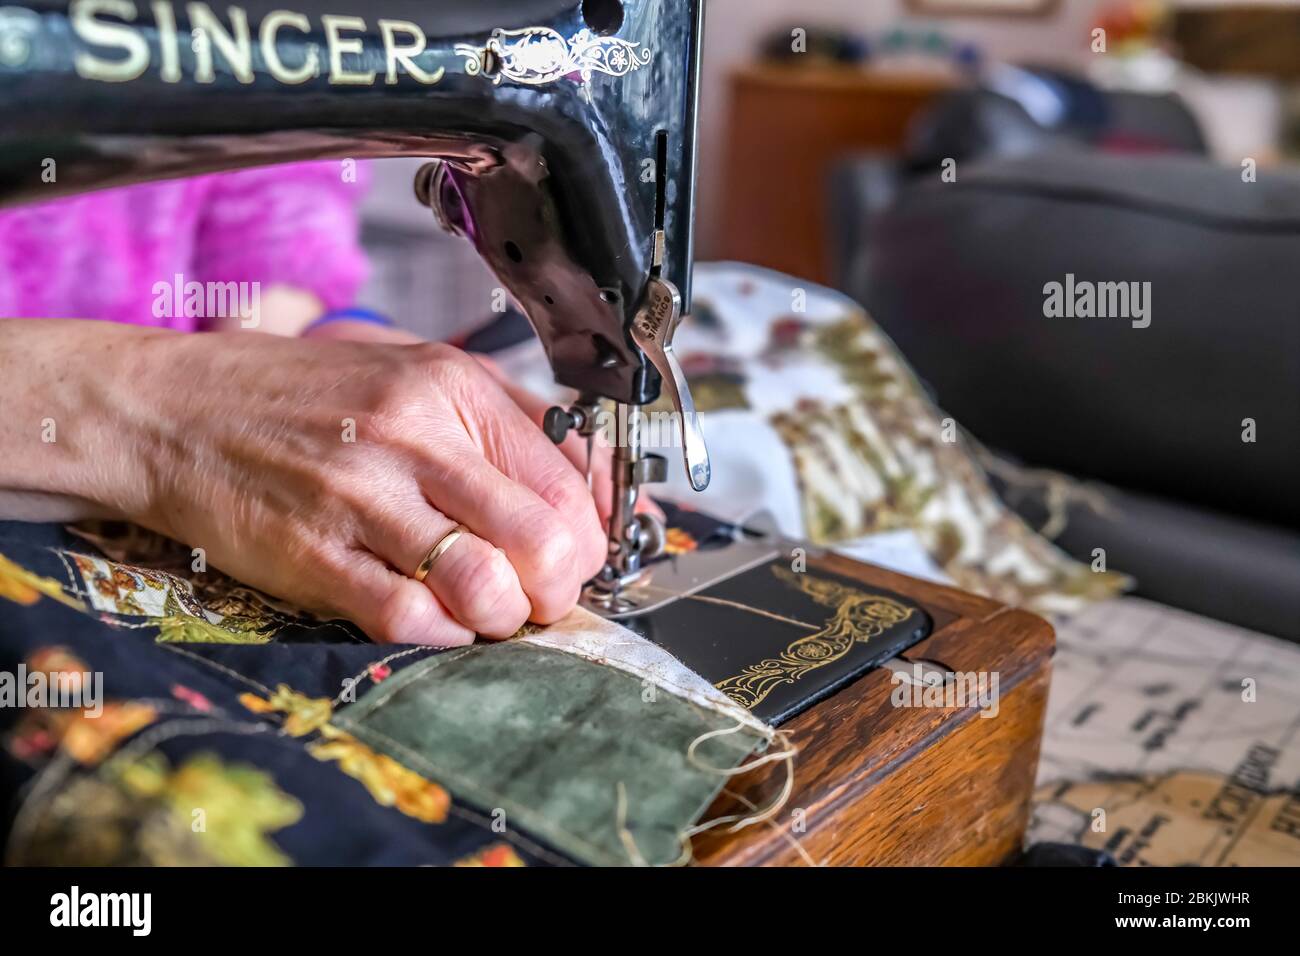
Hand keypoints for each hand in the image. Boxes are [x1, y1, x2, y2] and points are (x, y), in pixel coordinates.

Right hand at [10, 324, 607, 645]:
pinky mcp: (311, 553)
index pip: (569, 484)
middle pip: (542, 540)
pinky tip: (433, 620)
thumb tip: (592, 489)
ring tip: (485, 610)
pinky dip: (439, 634)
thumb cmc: (303, 396)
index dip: (587, 541)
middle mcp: (414, 436)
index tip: (572, 560)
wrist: (173, 408)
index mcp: (452, 388)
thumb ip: (505, 422)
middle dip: (558, 589)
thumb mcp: (415, 371)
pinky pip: (405, 616)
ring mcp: (360, 495)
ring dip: (501, 616)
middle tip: (538, 596)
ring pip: (483, 584)